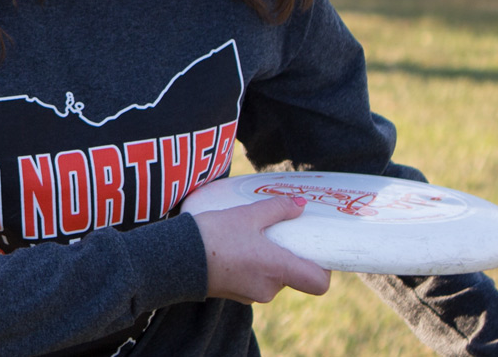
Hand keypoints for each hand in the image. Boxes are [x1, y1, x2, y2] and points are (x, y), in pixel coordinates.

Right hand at [194, 196, 331, 303]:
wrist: (174, 258)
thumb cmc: (213, 236)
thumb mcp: (247, 215)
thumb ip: (277, 209)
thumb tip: (300, 203)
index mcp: (278, 270)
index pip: (319, 283)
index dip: (323, 268)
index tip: (315, 249)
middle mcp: (269, 288)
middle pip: (294, 276)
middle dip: (288, 254)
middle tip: (278, 231)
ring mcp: (251, 294)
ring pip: (273, 277)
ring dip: (269, 259)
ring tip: (253, 235)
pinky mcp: (235, 293)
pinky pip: (255, 280)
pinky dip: (252, 266)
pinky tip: (237, 246)